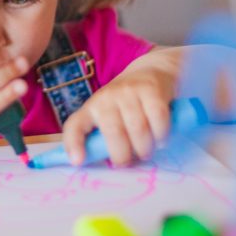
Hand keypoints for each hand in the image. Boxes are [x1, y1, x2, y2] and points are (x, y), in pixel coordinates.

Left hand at [61, 52, 176, 165]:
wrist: (151, 70)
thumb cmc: (127, 103)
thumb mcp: (110, 116)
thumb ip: (106, 137)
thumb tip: (109, 165)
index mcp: (91, 108)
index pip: (75, 125)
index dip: (74, 143)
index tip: (78, 161)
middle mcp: (106, 97)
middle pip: (113, 131)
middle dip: (122, 155)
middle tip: (129, 162)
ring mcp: (129, 91)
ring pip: (137, 128)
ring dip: (144, 148)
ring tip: (146, 153)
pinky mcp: (151, 89)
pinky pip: (158, 118)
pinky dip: (161, 134)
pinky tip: (160, 140)